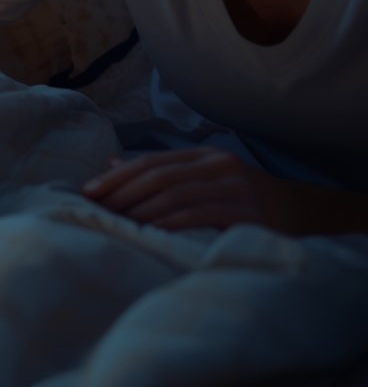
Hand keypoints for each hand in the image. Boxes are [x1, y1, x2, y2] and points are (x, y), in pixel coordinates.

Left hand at [82, 147, 300, 232]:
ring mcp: (237, 188)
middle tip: (98, 209)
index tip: (88, 191)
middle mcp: (220, 166)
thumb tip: (111, 164)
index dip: (117, 176)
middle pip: (159, 176)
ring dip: (142, 209)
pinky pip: (202, 214)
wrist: (298, 213)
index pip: (150, 162)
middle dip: (123, 192)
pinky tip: (152, 230)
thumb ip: (162, 172)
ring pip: (177, 194)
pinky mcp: (249, 213)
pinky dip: (173, 222)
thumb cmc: (238, 198)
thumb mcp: (201, 179)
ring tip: (118, 222)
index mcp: (204, 156)